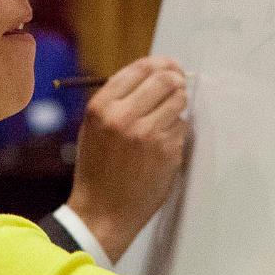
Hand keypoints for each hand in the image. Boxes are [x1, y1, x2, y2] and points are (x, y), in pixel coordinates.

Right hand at [68, 55, 190, 263]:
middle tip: (179, 85)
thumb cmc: (98, 167)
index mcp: (101, 107)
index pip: (140, 69)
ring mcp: (147, 135)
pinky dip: (176, 132)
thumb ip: (118, 99)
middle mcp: (123, 117)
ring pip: (179, 101)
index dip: (160, 63)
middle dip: (176, 80)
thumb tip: (154, 72)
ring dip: (177, 106)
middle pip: (165, 80)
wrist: (102, 211)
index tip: (170, 66)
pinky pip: (181, 128)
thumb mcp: (94, 126)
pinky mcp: (166, 152)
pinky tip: (161, 146)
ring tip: (165, 119)